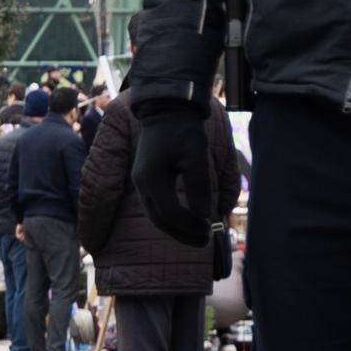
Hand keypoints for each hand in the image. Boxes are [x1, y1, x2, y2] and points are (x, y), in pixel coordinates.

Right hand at [135, 96, 214, 238]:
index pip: (170, 214)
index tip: (210, 230)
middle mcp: (142, 183)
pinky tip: (187, 219)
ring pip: (156, 215)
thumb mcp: (196, 155)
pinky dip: (171, 217)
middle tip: (205, 240)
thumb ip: (198, 185)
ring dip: (177, 228)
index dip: (190, 226)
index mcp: (152, 179)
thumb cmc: (183, 130)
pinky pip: (156, 205)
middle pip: (160, 220)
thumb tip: (203, 215)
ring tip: (198, 234)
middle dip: (183, 233)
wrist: (167, 110)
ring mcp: (141, 181)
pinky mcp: (146, 178)